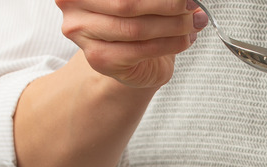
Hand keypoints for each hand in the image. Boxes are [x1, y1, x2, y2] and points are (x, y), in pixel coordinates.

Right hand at [55, 0, 208, 87]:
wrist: (133, 61)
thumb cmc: (138, 22)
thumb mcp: (144, 2)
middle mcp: (73, 4)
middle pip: (128, 3)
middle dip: (168, 5)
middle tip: (193, 6)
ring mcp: (82, 33)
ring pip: (136, 27)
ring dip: (173, 25)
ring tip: (193, 23)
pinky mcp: (99, 59)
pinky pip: (141, 50)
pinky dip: (170, 43)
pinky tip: (184, 39)